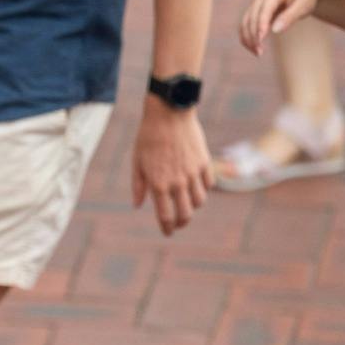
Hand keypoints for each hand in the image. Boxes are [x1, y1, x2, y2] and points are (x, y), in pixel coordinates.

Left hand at [133, 103, 212, 235]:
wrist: (169, 112)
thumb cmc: (148, 136)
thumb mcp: (137, 161)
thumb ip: (138, 185)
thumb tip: (138, 205)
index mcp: (158, 184)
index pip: (165, 216)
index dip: (166, 228)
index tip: (167, 232)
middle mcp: (177, 182)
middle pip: (185, 214)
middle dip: (181, 223)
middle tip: (178, 224)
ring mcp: (193, 173)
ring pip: (199, 201)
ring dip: (193, 207)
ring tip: (187, 205)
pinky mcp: (204, 162)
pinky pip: (208, 184)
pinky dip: (203, 190)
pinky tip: (196, 187)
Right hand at [240, 0, 324, 54]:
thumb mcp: (304, 6)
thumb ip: (290, 17)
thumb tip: (274, 30)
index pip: (264, 9)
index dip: (261, 25)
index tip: (260, 41)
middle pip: (252, 16)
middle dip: (253, 35)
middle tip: (259, 53)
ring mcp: (257, 0)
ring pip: (246, 21)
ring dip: (248, 37)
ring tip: (257, 53)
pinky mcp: (255, 9)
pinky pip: (247, 23)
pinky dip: (247, 36)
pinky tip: (253, 48)